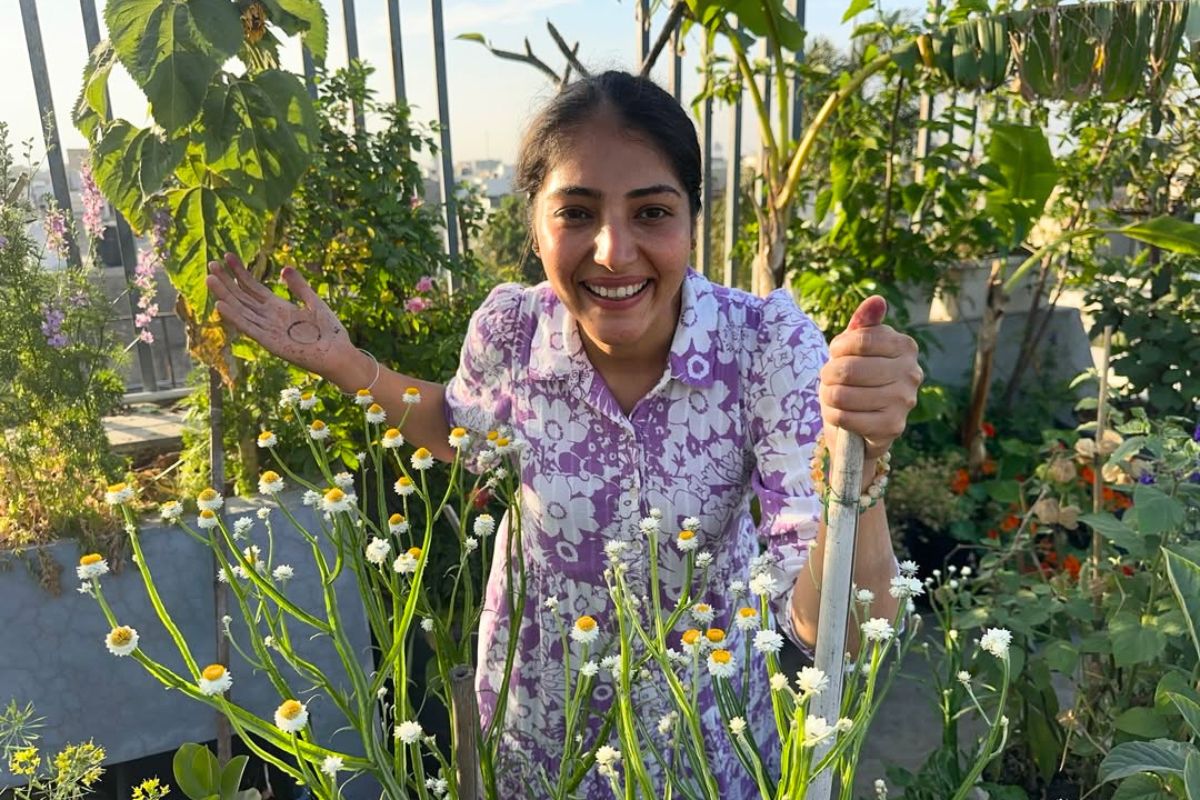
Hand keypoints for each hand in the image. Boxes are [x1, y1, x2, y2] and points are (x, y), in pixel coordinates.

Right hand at [205, 253, 353, 377]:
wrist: (339, 354)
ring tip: (210, 279)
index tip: (227, 256)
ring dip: (225, 295)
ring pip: (241, 310)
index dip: (240, 273)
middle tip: (211, 264)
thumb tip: (284, 268)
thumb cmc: (329, 332)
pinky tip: (221, 305)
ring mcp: (268, 330)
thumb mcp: (314, 302)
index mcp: (278, 308)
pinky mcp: (270, 342)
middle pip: (243, 297)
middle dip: (227, 281)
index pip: (253, 288)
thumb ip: (299, 286)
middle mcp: (269, 318)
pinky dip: (235, 317)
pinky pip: (249, 328)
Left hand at [818, 296, 922, 459]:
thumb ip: (863, 324)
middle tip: (831, 378)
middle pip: (849, 368)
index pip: (860, 339)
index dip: (838, 348)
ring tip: (836, 395)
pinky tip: (840, 414)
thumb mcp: (856, 348)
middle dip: (829, 374)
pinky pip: (845, 417)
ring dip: (829, 395)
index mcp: (905, 346)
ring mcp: (904, 401)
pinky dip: (833, 415)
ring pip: (843, 394)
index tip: (837, 353)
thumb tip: (877, 300)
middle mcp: (911, 373)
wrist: (862, 423)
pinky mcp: (892, 427)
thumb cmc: (856, 378)